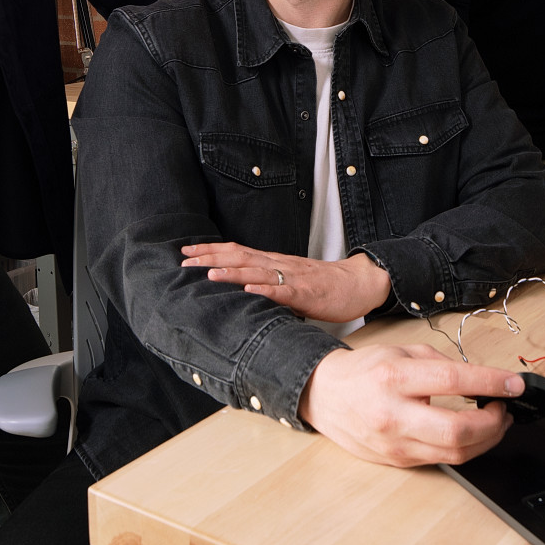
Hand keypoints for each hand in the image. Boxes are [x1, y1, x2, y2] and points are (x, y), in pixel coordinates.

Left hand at [183, 243, 390, 323]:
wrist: (359, 283)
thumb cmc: (323, 285)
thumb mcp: (288, 280)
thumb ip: (266, 282)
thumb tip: (239, 288)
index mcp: (273, 262)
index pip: (236, 251)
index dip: (211, 251)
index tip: (186, 252)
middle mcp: (279, 265)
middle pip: (240, 257)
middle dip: (211, 259)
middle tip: (185, 261)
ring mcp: (293, 278)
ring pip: (258, 272)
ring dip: (233, 272)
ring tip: (210, 274)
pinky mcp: (307, 293)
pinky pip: (284, 291)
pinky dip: (266, 290)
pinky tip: (250, 290)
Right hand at [298, 345, 518, 466]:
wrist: (324, 397)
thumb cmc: (363, 371)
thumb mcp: (400, 350)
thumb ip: (440, 362)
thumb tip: (479, 379)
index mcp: (394, 377)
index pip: (452, 381)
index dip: (490, 383)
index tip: (514, 384)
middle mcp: (394, 414)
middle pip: (457, 431)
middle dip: (493, 423)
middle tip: (504, 408)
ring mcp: (396, 443)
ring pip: (455, 454)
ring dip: (486, 439)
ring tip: (496, 421)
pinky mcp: (398, 461)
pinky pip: (442, 460)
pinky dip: (465, 448)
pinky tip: (474, 434)